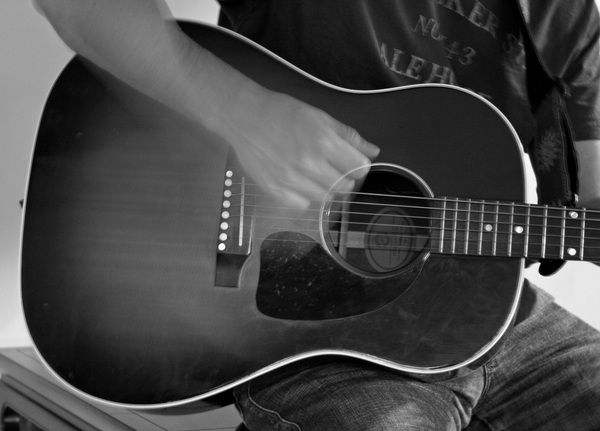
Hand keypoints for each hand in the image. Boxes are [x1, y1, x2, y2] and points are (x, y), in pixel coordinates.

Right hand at [221, 88, 379, 208]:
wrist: (245, 116)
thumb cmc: (283, 113)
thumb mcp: (321, 117)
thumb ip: (349, 136)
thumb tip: (373, 151)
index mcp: (324, 142)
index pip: (359, 168)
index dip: (358, 165)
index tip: (351, 162)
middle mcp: (309, 163)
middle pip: (344, 186)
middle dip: (343, 177)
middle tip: (331, 167)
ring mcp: (291, 180)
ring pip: (325, 198)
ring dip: (324, 187)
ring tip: (312, 172)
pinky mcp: (276, 190)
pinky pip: (302, 205)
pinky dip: (304, 196)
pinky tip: (298, 181)